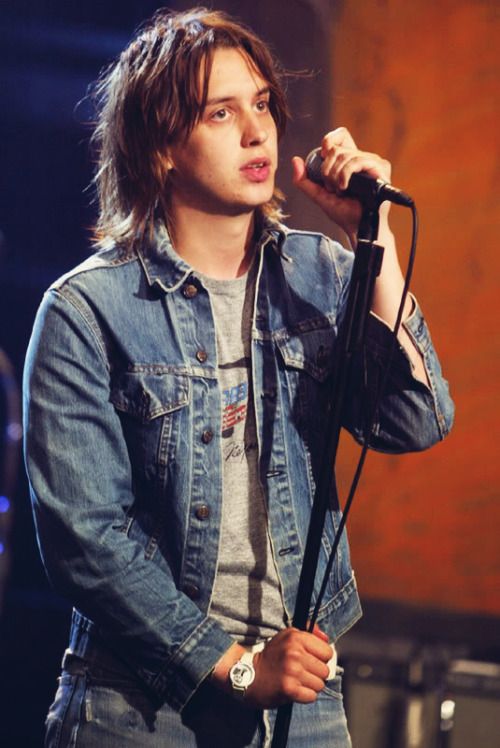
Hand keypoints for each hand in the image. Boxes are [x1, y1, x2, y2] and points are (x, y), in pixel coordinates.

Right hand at [210, 626, 332, 707]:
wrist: (250, 674)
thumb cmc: (271, 656)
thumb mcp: (287, 636)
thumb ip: (309, 634)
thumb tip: (326, 638)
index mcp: (296, 637)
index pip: (327, 652)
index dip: (322, 658)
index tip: (312, 660)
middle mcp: (295, 653)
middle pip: (325, 670)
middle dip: (316, 674)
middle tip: (303, 673)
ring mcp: (292, 671)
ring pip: (320, 685)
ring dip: (310, 686)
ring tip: (298, 681)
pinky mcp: (289, 689)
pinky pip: (311, 696)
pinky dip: (305, 696)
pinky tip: (295, 690)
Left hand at [292, 126, 391, 243]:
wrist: (358, 227)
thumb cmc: (343, 213)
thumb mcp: (319, 195)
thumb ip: (304, 181)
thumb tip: (295, 160)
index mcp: (350, 161)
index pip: (340, 136)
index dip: (329, 142)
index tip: (323, 158)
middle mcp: (363, 158)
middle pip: (337, 149)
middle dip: (327, 170)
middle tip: (331, 187)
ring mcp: (373, 162)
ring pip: (345, 155)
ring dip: (335, 175)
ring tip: (339, 191)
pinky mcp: (381, 167)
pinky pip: (357, 161)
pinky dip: (345, 174)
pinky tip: (345, 187)